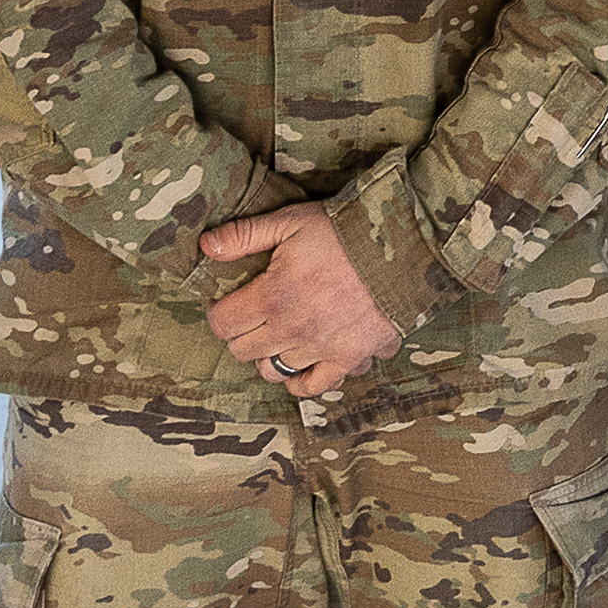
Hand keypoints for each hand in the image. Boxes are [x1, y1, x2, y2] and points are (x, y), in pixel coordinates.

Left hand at [201, 204, 404, 400]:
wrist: (400, 246)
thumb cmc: (344, 231)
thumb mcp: (290, 221)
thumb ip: (245, 235)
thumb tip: (206, 246)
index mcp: (271, 297)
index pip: (222, 324)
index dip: (218, 312)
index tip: (226, 301)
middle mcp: (290, 330)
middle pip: (243, 350)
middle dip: (241, 332)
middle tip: (253, 314)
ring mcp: (319, 348)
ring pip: (272, 370)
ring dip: (269, 354)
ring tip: (279, 334)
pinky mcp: (348, 357)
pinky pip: (314, 386)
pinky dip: (302, 381)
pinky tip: (301, 365)